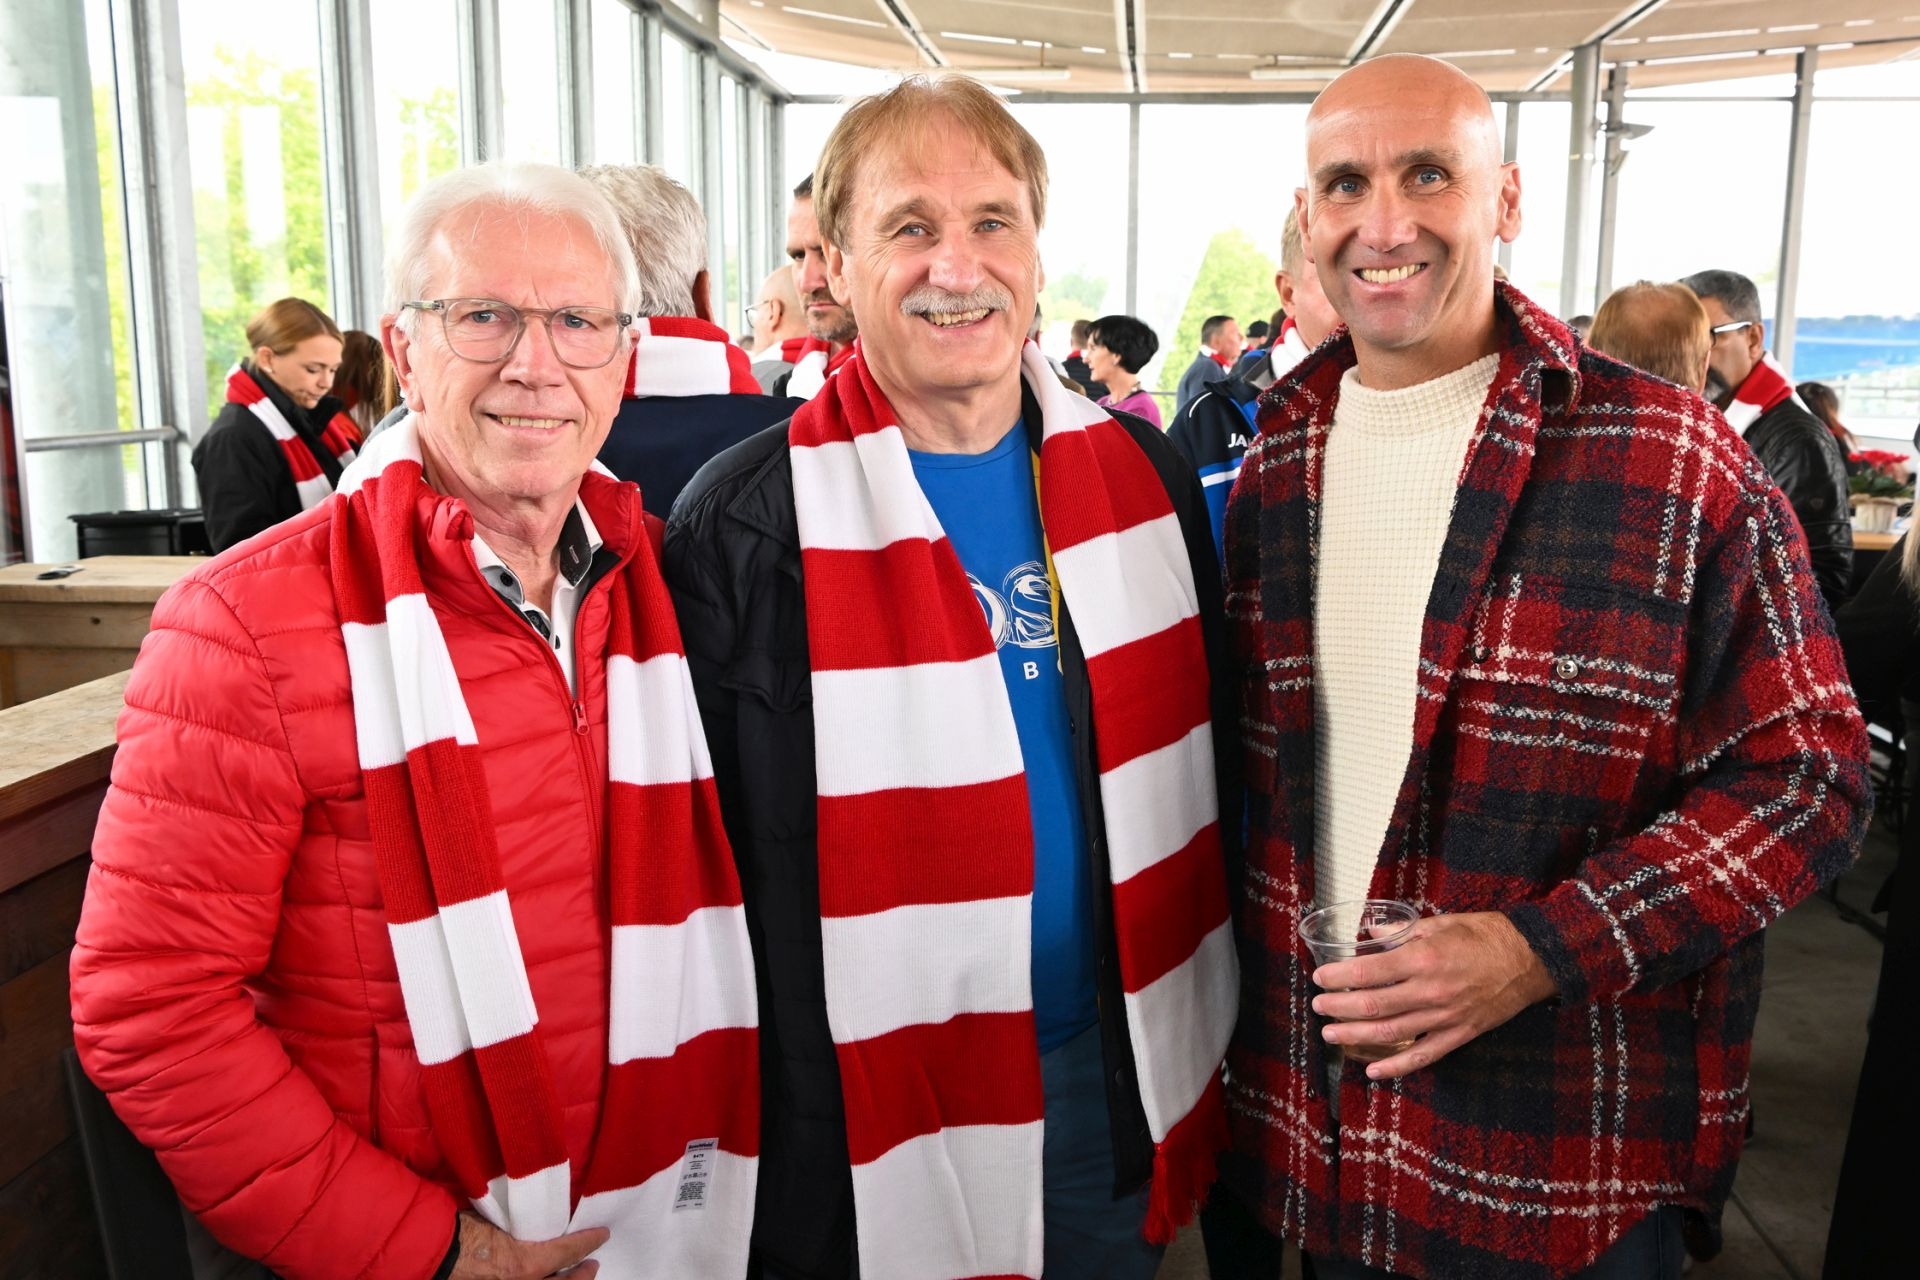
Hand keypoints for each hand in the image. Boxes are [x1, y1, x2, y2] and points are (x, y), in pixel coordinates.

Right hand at [450, 1212, 608, 1278]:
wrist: (432, 1252)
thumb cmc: (463, 1231)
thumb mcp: (501, 1222)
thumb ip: (527, 1227)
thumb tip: (542, 1219)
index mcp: (526, 1265)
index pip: (567, 1252)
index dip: (587, 1242)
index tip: (602, 1234)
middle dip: (582, 1276)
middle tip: (592, 1263)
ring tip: (576, 1273)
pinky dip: (543, 1279)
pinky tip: (547, 1276)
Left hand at [1310, 911, 1557, 1081]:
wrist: (1531, 959)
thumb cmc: (1486, 936)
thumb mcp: (1441, 923)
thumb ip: (1402, 931)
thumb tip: (1370, 933)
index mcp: (1425, 958)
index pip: (1370, 972)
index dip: (1340, 977)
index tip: (1320, 978)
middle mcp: (1431, 990)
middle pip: (1374, 1005)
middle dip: (1339, 1007)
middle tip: (1318, 1006)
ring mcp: (1445, 1017)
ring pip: (1391, 1033)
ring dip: (1356, 1036)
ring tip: (1331, 1034)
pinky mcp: (1459, 1034)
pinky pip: (1423, 1056)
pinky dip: (1396, 1067)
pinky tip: (1373, 1071)